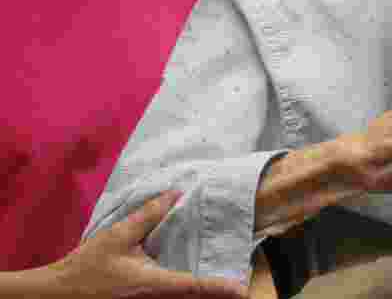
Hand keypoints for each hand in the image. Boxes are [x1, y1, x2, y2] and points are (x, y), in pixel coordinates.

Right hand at [48, 192, 246, 297]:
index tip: (241, 290)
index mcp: (153, 284)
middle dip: (215, 294)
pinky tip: (192, 287)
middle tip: (238, 288)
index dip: (220, 288)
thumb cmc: (88, 267)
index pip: (194, 286)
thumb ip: (148, 216)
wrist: (58, 295)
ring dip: (199, 294)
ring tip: (223, 288)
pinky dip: (183, 294)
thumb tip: (174, 195)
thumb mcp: (118, 236)